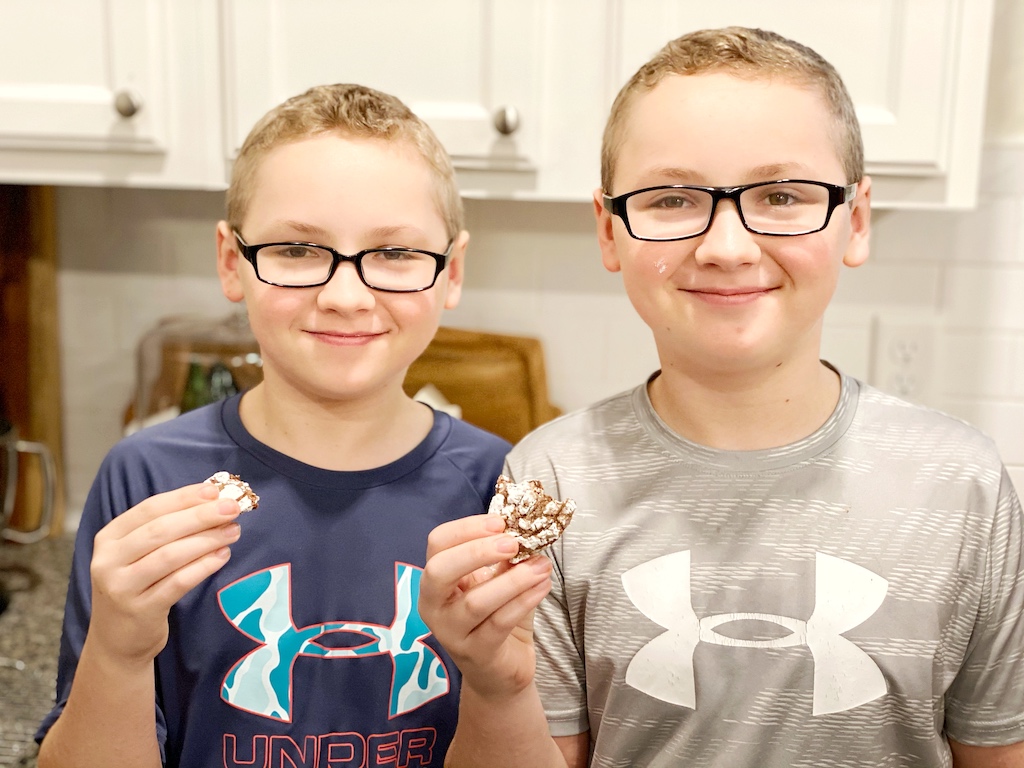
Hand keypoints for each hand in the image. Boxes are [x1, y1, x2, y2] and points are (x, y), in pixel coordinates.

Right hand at [86, 483, 241, 666]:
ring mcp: (122, 587)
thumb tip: (212, 500)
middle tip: (232, 508)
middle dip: (200, 516)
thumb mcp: (138, 554)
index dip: (184, 498)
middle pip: (160, 530)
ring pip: (169, 556)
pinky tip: (222, 556)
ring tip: (233, 531)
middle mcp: (109, 561)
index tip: (214, 491)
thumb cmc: (137, 586)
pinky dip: (203, 566)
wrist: (116, 640)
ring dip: (206, 540)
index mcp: (109, 538)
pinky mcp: (140, 611)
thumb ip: (167, 528)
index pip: (149, 509)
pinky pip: (178, 583)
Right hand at [420, 514, 553, 700]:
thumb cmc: (495, 618)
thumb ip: (504, 558)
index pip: (437, 542)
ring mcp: (451, 633)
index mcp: (436, 580)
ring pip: (475, 601)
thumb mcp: (496, 581)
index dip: (467, 528)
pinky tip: (543, 586)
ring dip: (513, 579)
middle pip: (439, 571)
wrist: (501, 672)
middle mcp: (434, 606)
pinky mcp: (476, 653)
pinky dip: (524, 600)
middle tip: (513, 543)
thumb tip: (525, 528)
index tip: (501, 523)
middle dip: (477, 551)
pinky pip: (499, 623)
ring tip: (541, 565)